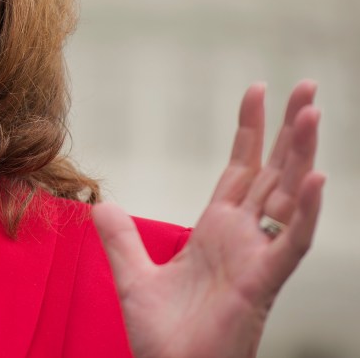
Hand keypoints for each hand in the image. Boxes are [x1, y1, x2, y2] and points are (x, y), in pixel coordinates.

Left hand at [93, 81, 323, 357]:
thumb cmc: (164, 337)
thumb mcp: (133, 277)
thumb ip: (121, 238)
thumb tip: (102, 203)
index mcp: (216, 231)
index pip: (239, 170)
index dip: (249, 131)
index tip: (255, 90)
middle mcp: (243, 238)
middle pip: (272, 172)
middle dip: (288, 130)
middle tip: (307, 86)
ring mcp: (257, 258)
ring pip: (289, 196)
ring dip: (301, 155)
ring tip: (311, 112)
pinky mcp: (263, 283)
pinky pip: (292, 243)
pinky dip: (306, 212)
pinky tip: (316, 179)